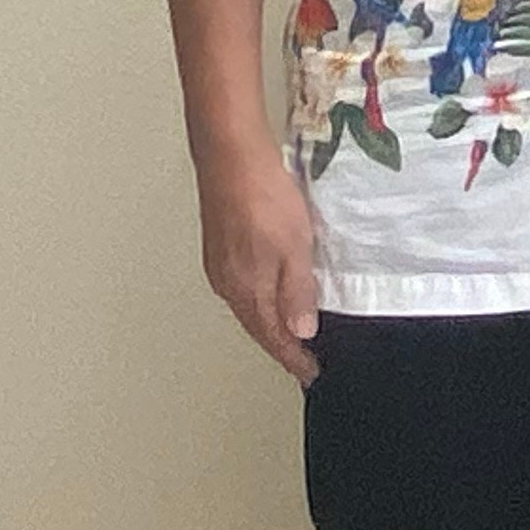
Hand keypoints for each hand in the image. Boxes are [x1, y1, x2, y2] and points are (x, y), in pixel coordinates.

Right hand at [195, 134, 322, 383]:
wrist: (231, 156)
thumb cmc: (264, 198)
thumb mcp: (295, 248)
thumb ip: (297, 292)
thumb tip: (300, 332)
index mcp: (246, 290)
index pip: (272, 337)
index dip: (293, 358)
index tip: (309, 373)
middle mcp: (228, 283)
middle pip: (256, 325)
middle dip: (279, 345)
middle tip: (301, 360)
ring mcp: (220, 264)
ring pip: (247, 305)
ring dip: (268, 322)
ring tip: (288, 331)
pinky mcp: (220, 244)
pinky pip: (241, 285)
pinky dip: (258, 298)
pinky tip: (268, 290)